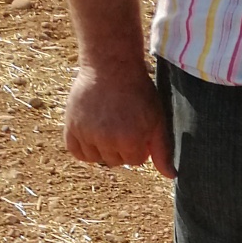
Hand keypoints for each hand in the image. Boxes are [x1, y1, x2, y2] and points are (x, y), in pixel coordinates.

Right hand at [65, 61, 173, 175]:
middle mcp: (106, 141)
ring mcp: (86, 134)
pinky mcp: (71, 126)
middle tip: (122, 121)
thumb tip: (171, 176)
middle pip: (116, 161)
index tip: (138, 125)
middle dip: (122, 146)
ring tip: (107, 125)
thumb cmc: (138, 92)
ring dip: (103, 147)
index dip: (140, 144)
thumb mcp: (157, 120)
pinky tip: (92, 134)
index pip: (136, 161)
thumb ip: (163, 150)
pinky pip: (76, 152)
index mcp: (130, 141)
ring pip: (96, 158)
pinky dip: (83, 148)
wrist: (110, 66)